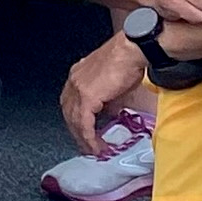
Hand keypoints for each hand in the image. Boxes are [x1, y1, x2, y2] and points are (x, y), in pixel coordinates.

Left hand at [62, 35, 147, 152]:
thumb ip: (108, 99)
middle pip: (69, 113)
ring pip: (75, 121)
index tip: (83, 132)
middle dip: (77, 132)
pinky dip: (89, 137)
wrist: (132, 50)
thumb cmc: (128, 59)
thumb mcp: (114, 83)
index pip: (71, 103)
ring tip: (94, 150)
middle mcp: (74, 81)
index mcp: (78, 75)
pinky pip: (84, 123)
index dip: (76, 120)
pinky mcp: (87, 96)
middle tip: (87, 146)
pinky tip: (96, 146)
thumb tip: (110, 112)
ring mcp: (78, 88)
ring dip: (84, 138)